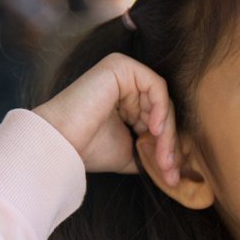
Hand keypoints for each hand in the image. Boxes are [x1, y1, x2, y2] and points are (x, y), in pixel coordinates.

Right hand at [32, 53, 179, 185]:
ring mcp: (123, 72)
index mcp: (126, 101)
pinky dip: (160, 110)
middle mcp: (125, 84)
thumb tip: (179, 165)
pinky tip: (155, 131)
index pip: (158, 119)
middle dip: (169, 143)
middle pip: (162, 111)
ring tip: (163, 158)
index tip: (172, 173)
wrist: (61, 144)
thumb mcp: (130, 152)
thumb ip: (152, 151)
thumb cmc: (88, 149)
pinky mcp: (120, 66)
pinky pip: (155, 86)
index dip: (167, 146)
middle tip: (171, 169)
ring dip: (166, 133)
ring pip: (161, 102)